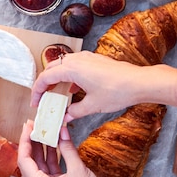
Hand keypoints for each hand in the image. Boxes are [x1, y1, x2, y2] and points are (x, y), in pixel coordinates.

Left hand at [17, 120, 112, 176]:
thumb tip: (61, 131)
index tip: (27, 127)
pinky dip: (49, 157)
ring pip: (38, 165)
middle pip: (29, 162)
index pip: (24, 160)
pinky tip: (53, 144)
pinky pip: (48, 169)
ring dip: (40, 149)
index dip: (24, 142)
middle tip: (33, 126)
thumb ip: (67, 149)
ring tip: (42, 132)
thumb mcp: (78, 170)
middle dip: (31, 143)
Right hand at [30, 51, 149, 120]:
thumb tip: (64, 118)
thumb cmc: (117, 91)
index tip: (36, 103)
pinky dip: (68, 76)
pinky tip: (74, 89)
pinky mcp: (94, 60)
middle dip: (44, 84)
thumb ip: (74, 112)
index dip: (37, 91)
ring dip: (56, 78)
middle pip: (51, 69)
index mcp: (71, 69)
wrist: (140, 82)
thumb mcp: (92, 106)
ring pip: (62, 65)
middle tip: (42, 98)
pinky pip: (74, 65)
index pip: (45, 78)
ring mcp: (86, 58)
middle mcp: (76, 60)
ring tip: (55, 93)